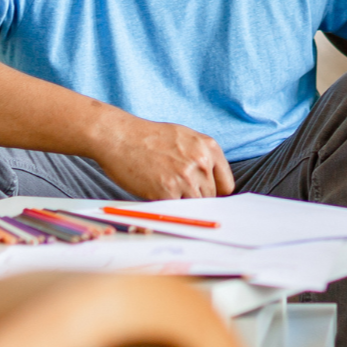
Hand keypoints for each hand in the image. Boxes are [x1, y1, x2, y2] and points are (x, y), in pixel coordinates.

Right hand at [92, 111, 234, 197]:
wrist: (120, 136)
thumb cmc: (149, 137)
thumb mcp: (185, 137)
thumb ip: (201, 157)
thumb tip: (212, 183)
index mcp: (209, 148)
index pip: (226, 184)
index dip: (215, 192)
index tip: (206, 197)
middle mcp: (201, 162)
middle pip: (211, 197)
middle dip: (197, 199)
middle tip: (180, 195)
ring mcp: (185, 178)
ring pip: (195, 206)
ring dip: (184, 205)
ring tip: (168, 193)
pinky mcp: (167, 192)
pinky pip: (176, 210)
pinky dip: (168, 207)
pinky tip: (156, 194)